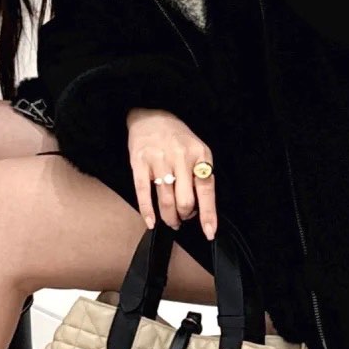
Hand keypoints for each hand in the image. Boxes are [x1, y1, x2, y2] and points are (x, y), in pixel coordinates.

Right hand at [125, 107, 218, 238]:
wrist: (150, 116)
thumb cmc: (177, 139)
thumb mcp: (197, 151)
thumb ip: (201, 176)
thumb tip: (201, 209)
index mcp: (199, 154)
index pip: (206, 189)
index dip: (208, 214)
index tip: (209, 232)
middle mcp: (181, 156)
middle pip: (185, 200)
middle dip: (185, 216)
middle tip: (184, 218)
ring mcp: (159, 159)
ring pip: (166, 201)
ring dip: (170, 217)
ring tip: (171, 221)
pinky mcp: (139, 162)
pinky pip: (143, 193)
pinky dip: (147, 212)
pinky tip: (151, 222)